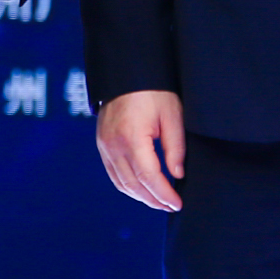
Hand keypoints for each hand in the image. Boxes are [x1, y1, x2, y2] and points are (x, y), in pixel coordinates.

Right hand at [96, 90, 184, 211]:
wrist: (127, 72)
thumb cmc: (153, 90)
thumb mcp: (172, 114)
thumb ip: (175, 147)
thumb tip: (177, 175)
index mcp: (132, 138)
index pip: (149, 176)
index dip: (164, 194)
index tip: (177, 203)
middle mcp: (114, 145)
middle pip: (134, 184)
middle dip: (153, 199)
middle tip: (171, 206)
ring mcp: (105, 146)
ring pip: (121, 183)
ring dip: (140, 196)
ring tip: (159, 201)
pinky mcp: (102, 144)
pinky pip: (113, 174)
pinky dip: (128, 186)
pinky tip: (142, 189)